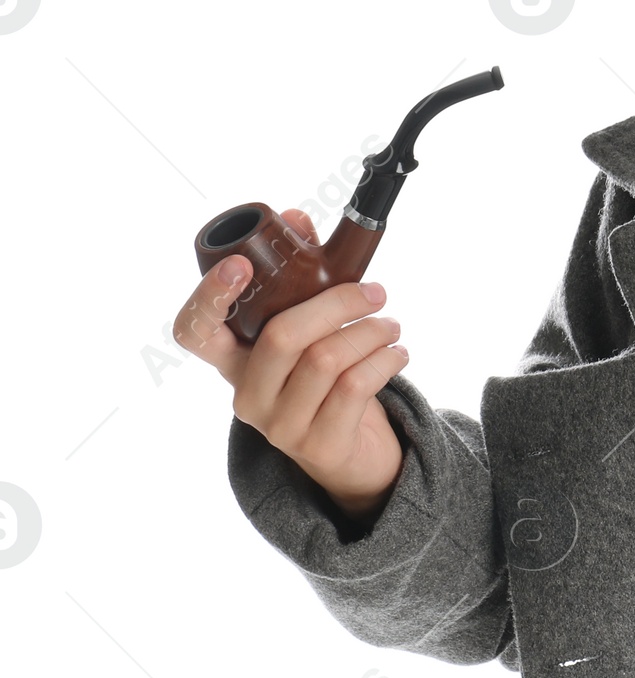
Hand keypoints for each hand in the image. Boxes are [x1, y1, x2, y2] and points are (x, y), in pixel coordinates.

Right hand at [172, 206, 407, 520]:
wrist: (353, 459)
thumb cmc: (326, 383)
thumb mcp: (307, 335)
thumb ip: (298, 279)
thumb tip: (294, 218)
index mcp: (233, 362)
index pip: (194, 331)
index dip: (209, 296)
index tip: (242, 265)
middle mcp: (247, 395)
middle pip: (283, 336)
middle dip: (338, 302)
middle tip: (376, 293)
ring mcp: (280, 426)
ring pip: (326, 359)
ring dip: (370, 332)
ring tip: (390, 325)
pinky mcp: (321, 446)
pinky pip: (355, 387)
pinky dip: (385, 360)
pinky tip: (398, 353)